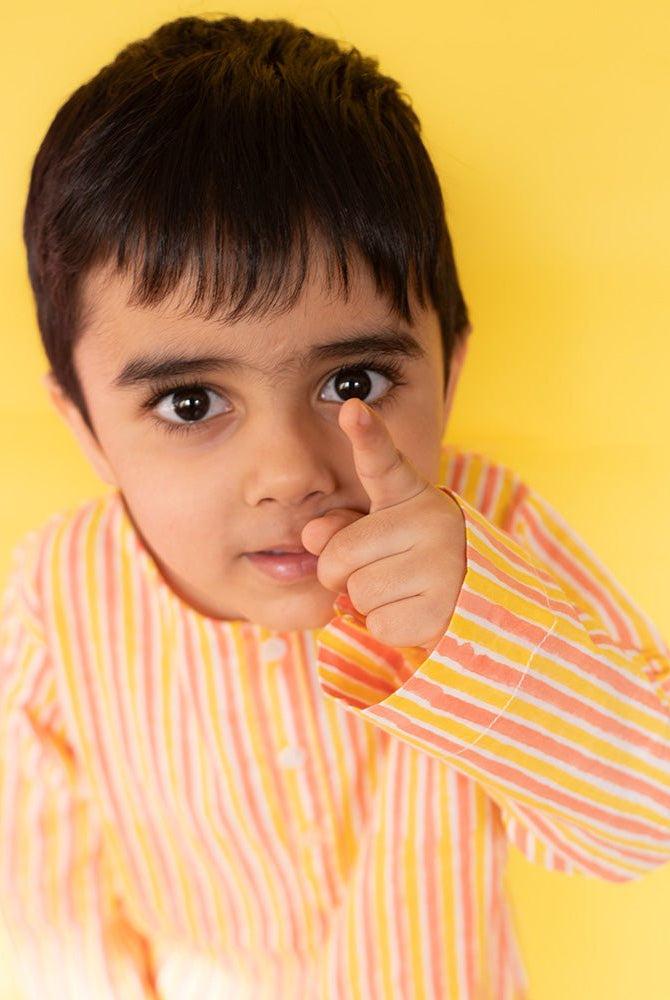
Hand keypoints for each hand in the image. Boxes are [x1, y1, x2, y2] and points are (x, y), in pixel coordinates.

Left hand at [301, 398, 465, 650]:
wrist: (477, 607)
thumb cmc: (414, 567)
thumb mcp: (379, 539)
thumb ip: (343, 530)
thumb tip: (314, 535)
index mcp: (412, 495)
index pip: (384, 461)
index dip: (367, 434)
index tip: (353, 407)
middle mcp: (432, 520)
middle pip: (340, 553)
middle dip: (342, 574)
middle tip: (379, 574)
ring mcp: (442, 563)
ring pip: (358, 592)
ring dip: (368, 604)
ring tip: (404, 594)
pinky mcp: (443, 609)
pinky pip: (380, 624)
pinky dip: (388, 629)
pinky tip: (416, 614)